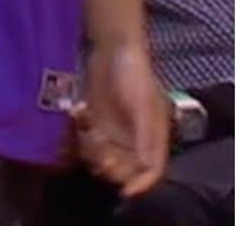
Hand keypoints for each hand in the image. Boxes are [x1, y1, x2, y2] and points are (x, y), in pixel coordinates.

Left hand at [81, 43, 168, 196]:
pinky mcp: (98, 125)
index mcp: (154, 134)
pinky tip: (81, 114)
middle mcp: (136, 138)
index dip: (141, 184)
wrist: (111, 46)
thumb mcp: (141, 101)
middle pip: (124, 171)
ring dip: (92, 151)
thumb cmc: (134, 71)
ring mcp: (116, 133)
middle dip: (110, 165)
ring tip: (88, 127)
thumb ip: (144, 133)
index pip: (152, 170)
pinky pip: (88, 146)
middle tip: (99, 145)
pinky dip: (82, 138)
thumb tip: (145, 166)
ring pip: (103, 161)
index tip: (125, 190)